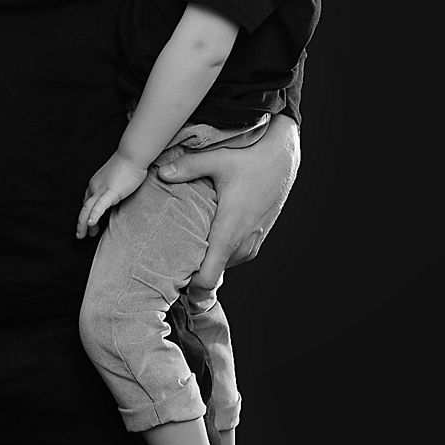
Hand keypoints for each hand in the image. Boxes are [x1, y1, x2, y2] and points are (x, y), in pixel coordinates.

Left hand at [76, 150, 148, 238]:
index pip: (87, 202)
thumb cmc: (127, 165)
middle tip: (81, 235)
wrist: (132, 155)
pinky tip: (91, 224)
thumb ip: (111, 190)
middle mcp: (94, 187)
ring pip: (87, 209)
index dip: (85, 215)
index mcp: (95, 184)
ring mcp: (101, 189)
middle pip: (84, 208)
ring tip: (83, 235)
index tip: (88, 225)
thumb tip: (112, 199)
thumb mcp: (114, 180)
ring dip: (84, 224)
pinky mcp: (111, 191)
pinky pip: (100, 206)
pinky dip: (94, 215)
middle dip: (81, 223)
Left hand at [155, 114, 299, 288]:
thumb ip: (188, 167)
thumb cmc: (252, 159)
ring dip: (205, 260)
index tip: (170, 278)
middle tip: (167, 258)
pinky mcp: (256, 240)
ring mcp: (251, 244)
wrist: (283, 159)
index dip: (188, 285)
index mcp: (229, 233)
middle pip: (211, 275)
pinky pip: (232, 256)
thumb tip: (161, 172)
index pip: (207, 280)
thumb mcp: (218, 160)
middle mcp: (242, 245)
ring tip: (183, 245)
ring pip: (222, 265)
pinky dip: (218, 252)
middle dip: (190, 270)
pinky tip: (204, 236)